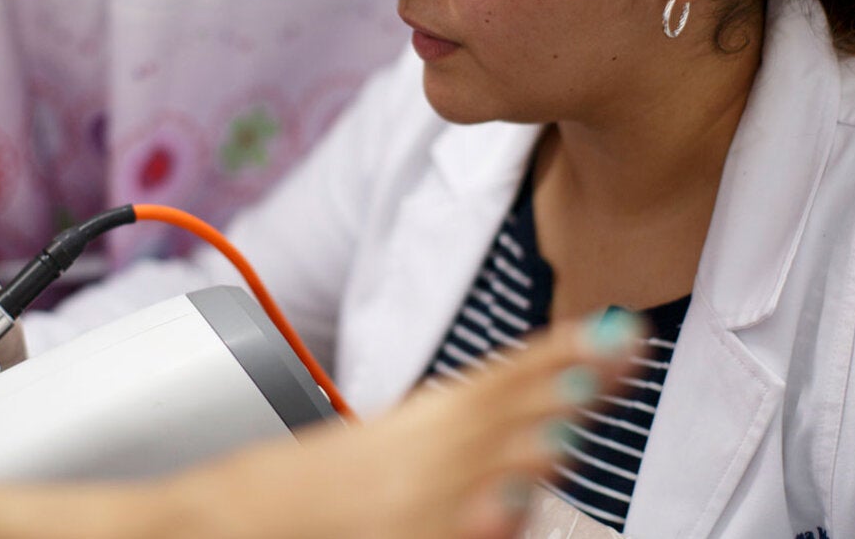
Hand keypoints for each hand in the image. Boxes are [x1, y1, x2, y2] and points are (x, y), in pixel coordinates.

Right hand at [168, 312, 643, 538]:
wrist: (230, 517)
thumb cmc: (316, 487)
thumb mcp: (398, 442)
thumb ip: (470, 428)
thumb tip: (554, 413)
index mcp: (426, 422)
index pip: (506, 377)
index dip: (567, 354)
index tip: (625, 335)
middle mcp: (420, 457)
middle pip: (502, 415)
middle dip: (564, 388)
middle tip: (621, 359)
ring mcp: (408, 506)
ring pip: (477, 474)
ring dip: (525, 447)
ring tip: (570, 429)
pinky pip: (440, 536)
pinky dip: (474, 524)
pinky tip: (505, 514)